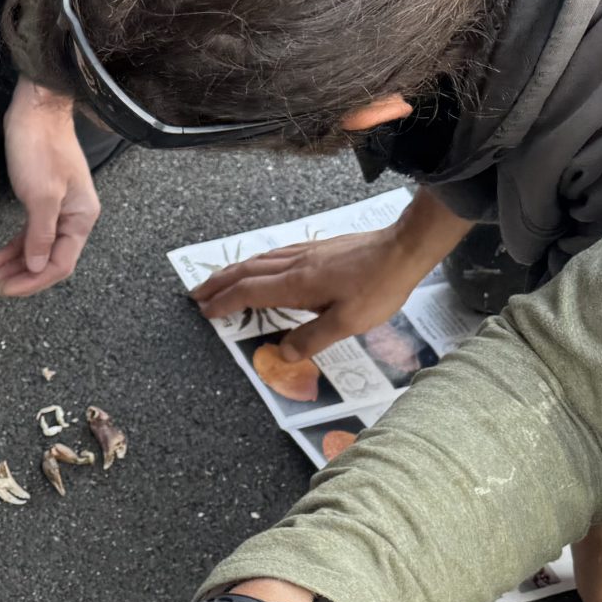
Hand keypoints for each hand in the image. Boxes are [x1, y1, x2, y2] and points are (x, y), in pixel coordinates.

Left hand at [0, 79, 99, 296]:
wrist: (36, 110)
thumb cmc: (41, 148)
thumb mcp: (41, 196)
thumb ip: (40, 235)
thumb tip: (37, 266)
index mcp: (81, 218)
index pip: (61, 263)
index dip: (34, 280)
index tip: (7, 288)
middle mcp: (75, 217)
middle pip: (50, 259)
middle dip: (23, 275)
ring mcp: (59, 209)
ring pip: (39, 247)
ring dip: (17, 263)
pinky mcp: (43, 199)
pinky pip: (32, 232)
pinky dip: (16, 245)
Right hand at [190, 226, 432, 357]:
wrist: (404, 248)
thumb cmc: (379, 287)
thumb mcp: (348, 322)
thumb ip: (312, 338)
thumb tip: (283, 353)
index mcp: (296, 284)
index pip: (249, 292)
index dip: (224, 303)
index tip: (205, 312)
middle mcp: (295, 265)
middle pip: (247, 271)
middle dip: (219, 283)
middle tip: (197, 294)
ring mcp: (306, 253)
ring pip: (260, 260)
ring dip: (235, 271)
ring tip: (220, 280)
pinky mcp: (319, 248)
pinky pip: (276, 254)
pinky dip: (257, 262)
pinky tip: (261, 266)